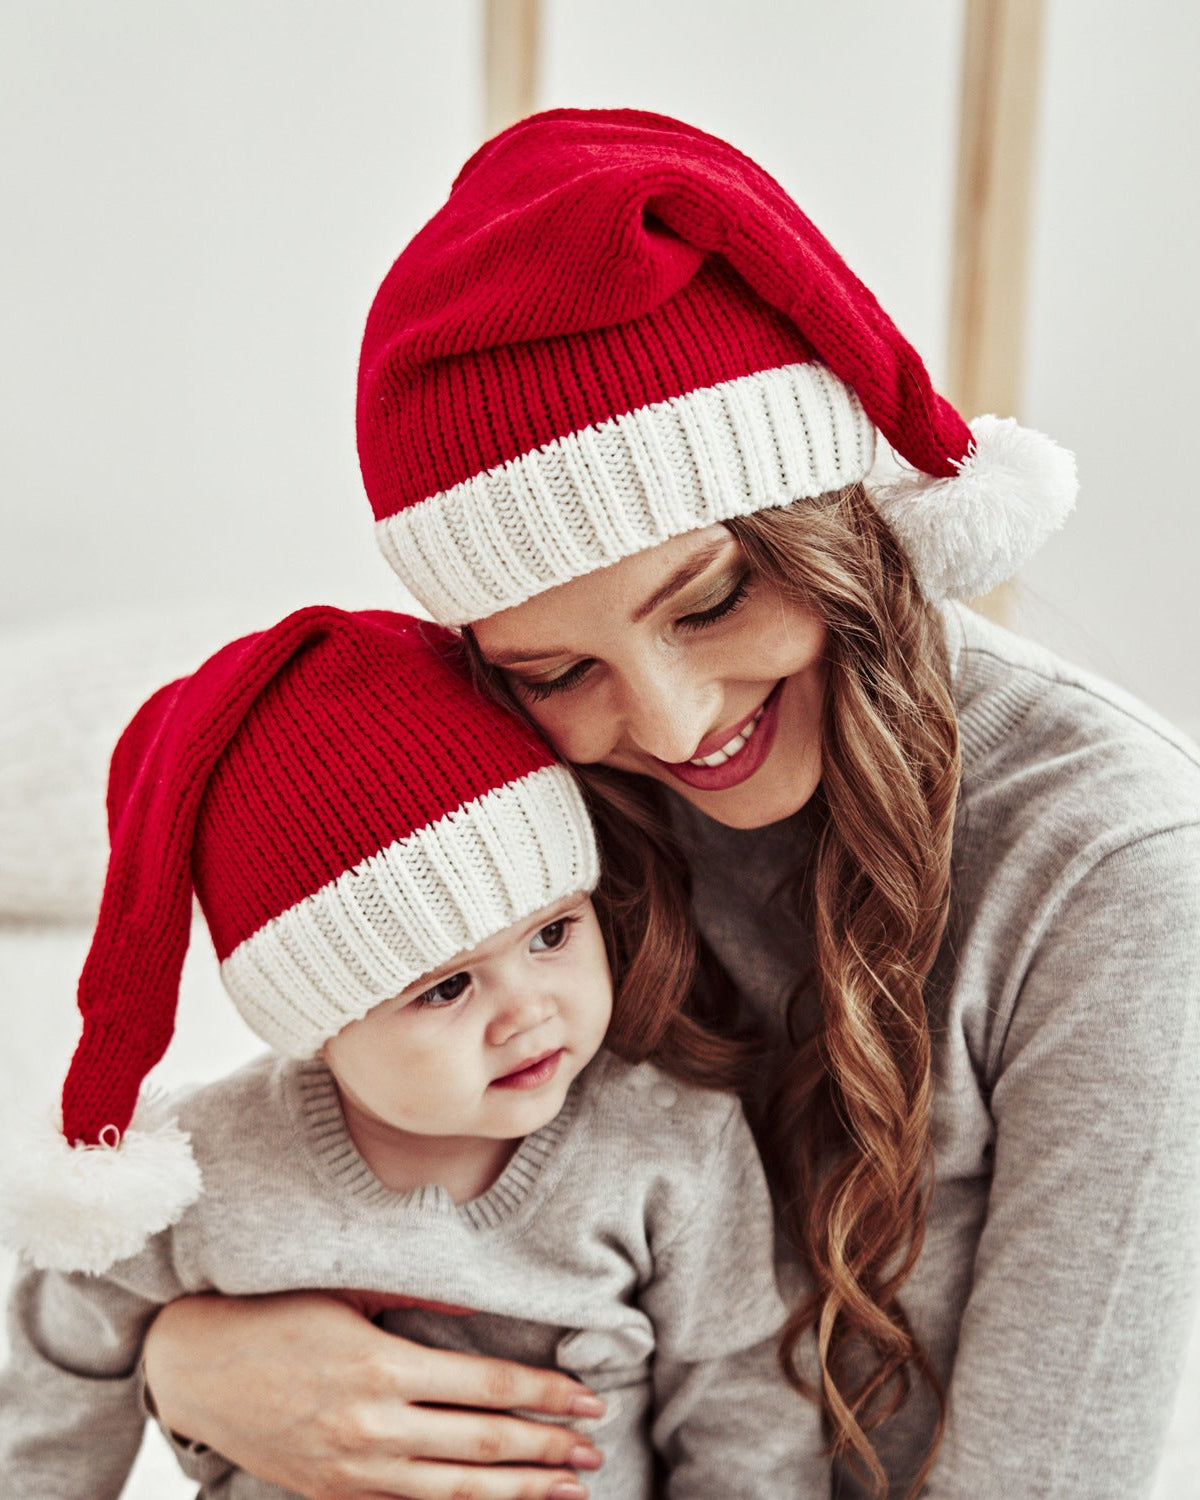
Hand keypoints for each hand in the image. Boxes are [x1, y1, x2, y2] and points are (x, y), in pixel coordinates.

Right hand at [143, 1290, 604, 1498]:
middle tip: (595, 1449)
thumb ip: (418, 1302)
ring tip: (569, 1489)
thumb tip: (480, 1310)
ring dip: (520, 1492)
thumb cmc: (277, 1316)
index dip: (544, 1395)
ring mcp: (354, 1469)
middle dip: (546, 1449)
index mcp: (382, 1365)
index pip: (486, 1387)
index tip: (587, 1399)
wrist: (199, 1370)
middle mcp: (373, 1425)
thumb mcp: (350, 1294)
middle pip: (481, 1446)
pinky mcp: (337, 1494)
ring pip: (455, 1492)